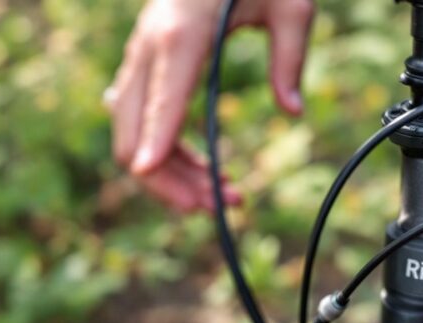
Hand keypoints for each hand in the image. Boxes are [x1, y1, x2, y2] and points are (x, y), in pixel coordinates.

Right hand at [106, 0, 313, 211]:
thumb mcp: (290, 6)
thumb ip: (289, 59)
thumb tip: (292, 110)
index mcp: (182, 36)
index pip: (160, 106)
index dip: (159, 152)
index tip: (167, 191)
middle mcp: (150, 48)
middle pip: (133, 133)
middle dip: (171, 180)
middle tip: (223, 204)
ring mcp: (142, 54)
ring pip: (130, 132)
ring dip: (168, 172)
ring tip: (219, 195)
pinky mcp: (148, 60)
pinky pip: (139, 116)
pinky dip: (162, 148)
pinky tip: (197, 168)